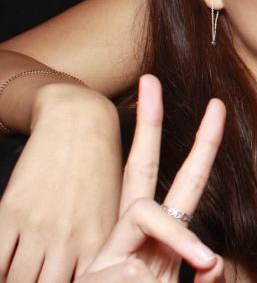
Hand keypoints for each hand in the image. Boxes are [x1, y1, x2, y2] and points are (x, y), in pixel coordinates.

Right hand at [0, 84, 121, 280]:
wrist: (79, 124)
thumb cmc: (100, 172)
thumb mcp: (111, 212)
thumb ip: (102, 250)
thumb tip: (95, 277)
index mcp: (100, 240)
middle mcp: (69, 238)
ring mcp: (38, 225)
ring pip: (17, 279)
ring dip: (15, 281)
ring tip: (19, 278)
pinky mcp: (11, 211)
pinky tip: (5, 267)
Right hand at [79, 75, 225, 281]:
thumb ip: (197, 278)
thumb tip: (213, 268)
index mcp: (154, 241)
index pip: (176, 186)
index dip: (198, 149)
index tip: (214, 109)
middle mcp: (131, 238)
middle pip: (140, 168)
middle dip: (148, 122)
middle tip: (150, 79)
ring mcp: (113, 250)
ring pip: (149, 211)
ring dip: (184, 235)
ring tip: (205, 262)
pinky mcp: (103, 262)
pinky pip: (143, 232)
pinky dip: (180, 242)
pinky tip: (202, 266)